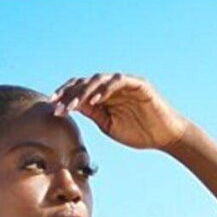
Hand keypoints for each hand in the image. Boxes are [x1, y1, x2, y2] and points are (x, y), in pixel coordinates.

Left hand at [47, 73, 188, 151]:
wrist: (165, 136)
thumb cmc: (139, 132)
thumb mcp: (108, 125)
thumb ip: (93, 113)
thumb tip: (72, 106)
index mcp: (104, 95)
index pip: (80, 90)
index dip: (65, 96)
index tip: (51, 108)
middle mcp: (112, 86)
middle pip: (85, 82)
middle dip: (68, 93)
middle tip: (56, 106)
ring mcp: (125, 83)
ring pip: (99, 79)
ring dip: (83, 92)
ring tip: (72, 105)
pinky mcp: (138, 84)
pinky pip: (118, 81)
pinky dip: (105, 89)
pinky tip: (94, 100)